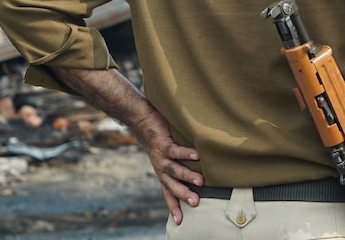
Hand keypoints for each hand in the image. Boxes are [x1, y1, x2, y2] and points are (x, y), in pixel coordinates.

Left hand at [133, 110, 203, 224]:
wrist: (143, 122)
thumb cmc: (160, 139)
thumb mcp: (168, 157)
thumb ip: (179, 165)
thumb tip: (198, 173)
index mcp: (162, 174)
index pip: (168, 194)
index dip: (173, 207)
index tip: (180, 221)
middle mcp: (160, 169)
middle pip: (172, 186)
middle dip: (184, 195)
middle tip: (196, 203)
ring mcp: (161, 158)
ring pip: (174, 170)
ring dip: (187, 176)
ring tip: (201, 181)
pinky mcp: (163, 144)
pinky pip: (175, 150)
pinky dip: (186, 153)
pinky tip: (198, 155)